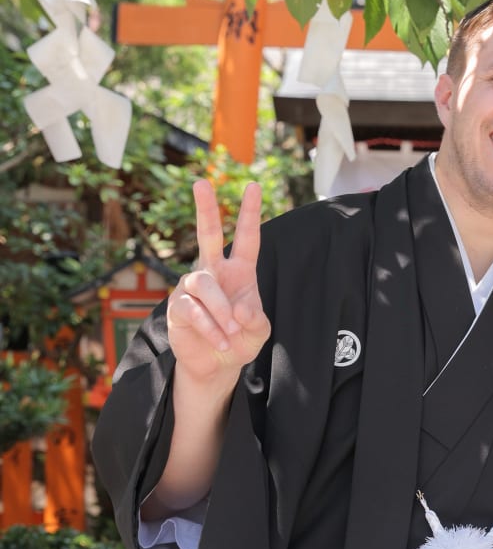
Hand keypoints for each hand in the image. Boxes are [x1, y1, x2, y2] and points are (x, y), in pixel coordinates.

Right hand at [166, 180, 271, 387]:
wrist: (217, 365)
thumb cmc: (240, 340)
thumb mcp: (258, 330)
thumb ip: (256, 319)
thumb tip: (239, 309)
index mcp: (240, 271)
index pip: (246, 237)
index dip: (250, 213)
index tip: (254, 186)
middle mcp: (214, 272)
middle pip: (207, 234)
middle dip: (205, 208)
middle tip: (201, 182)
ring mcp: (192, 287)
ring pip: (203, 284)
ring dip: (221, 309)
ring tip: (231, 331)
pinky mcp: (177, 307)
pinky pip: (192, 309)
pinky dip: (210, 327)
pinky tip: (220, 340)